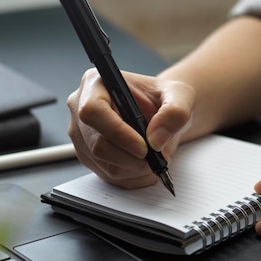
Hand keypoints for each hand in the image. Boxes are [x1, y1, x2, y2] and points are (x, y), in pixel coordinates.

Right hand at [67, 68, 195, 188]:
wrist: (161, 116)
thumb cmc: (163, 99)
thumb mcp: (180, 96)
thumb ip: (175, 111)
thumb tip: (156, 138)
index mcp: (96, 83)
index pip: (93, 111)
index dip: (118, 133)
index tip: (144, 146)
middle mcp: (81, 108)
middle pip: (97, 145)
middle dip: (133, 157)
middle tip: (157, 156)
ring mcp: (82, 135)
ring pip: (104, 165)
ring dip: (136, 169)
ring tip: (155, 158)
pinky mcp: (88, 156)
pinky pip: (108, 176)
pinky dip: (133, 177)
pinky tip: (145, 165)